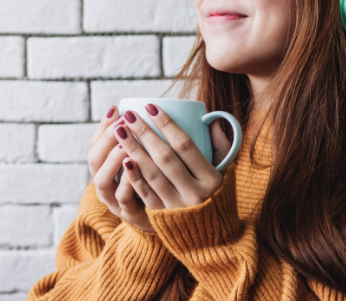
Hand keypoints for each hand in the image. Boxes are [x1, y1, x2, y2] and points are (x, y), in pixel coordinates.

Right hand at [87, 105, 155, 231]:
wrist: (167, 221)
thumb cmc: (158, 184)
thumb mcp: (148, 159)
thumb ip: (146, 139)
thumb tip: (150, 107)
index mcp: (105, 167)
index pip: (96, 143)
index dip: (103, 126)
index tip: (116, 109)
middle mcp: (104, 182)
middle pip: (94, 159)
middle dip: (106, 139)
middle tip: (122, 124)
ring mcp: (113, 200)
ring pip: (101, 180)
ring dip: (112, 160)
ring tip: (125, 145)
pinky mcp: (127, 213)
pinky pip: (122, 199)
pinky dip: (126, 184)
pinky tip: (134, 169)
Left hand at [114, 104, 231, 211]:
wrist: (211, 238)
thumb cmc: (217, 196)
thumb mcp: (225, 172)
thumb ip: (222, 146)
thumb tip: (212, 119)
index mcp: (211, 179)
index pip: (186, 146)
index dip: (167, 125)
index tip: (150, 107)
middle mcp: (194, 193)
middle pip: (165, 158)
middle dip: (145, 133)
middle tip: (129, 115)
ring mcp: (177, 207)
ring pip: (152, 174)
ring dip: (134, 150)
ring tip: (120, 131)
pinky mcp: (161, 217)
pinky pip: (145, 194)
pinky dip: (133, 176)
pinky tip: (123, 159)